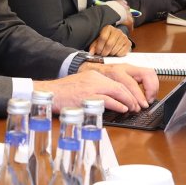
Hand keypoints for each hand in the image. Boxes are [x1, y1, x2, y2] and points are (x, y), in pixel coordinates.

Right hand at [37, 62, 158, 113]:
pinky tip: (123, 109)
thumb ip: (96, 90)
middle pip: (121, 86)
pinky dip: (118, 104)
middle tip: (137, 106)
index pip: (118, 82)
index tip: (134, 100)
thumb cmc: (63, 92)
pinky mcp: (87, 97)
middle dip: (132, 97)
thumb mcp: (82, 86)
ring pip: (117, 91)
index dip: (129, 92)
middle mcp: (95, 78)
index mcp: (94, 75)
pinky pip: (107, 100)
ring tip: (132, 108)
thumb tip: (110, 100)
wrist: (48, 93)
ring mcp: (91, 87)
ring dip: (128, 101)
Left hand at [88, 25, 132, 57]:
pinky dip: (117, 55)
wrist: (117, 39)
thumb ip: (94, 46)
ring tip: (108, 54)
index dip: (99, 46)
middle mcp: (117, 31)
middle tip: (102, 54)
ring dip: (110, 54)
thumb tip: (91, 53)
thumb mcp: (98, 41)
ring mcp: (124, 37)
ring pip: (115, 49)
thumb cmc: (106, 40)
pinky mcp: (128, 43)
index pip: (103, 38)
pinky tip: (114, 53)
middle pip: (109, 44)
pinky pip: (122, 52)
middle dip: (104, 52)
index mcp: (108, 28)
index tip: (97, 52)